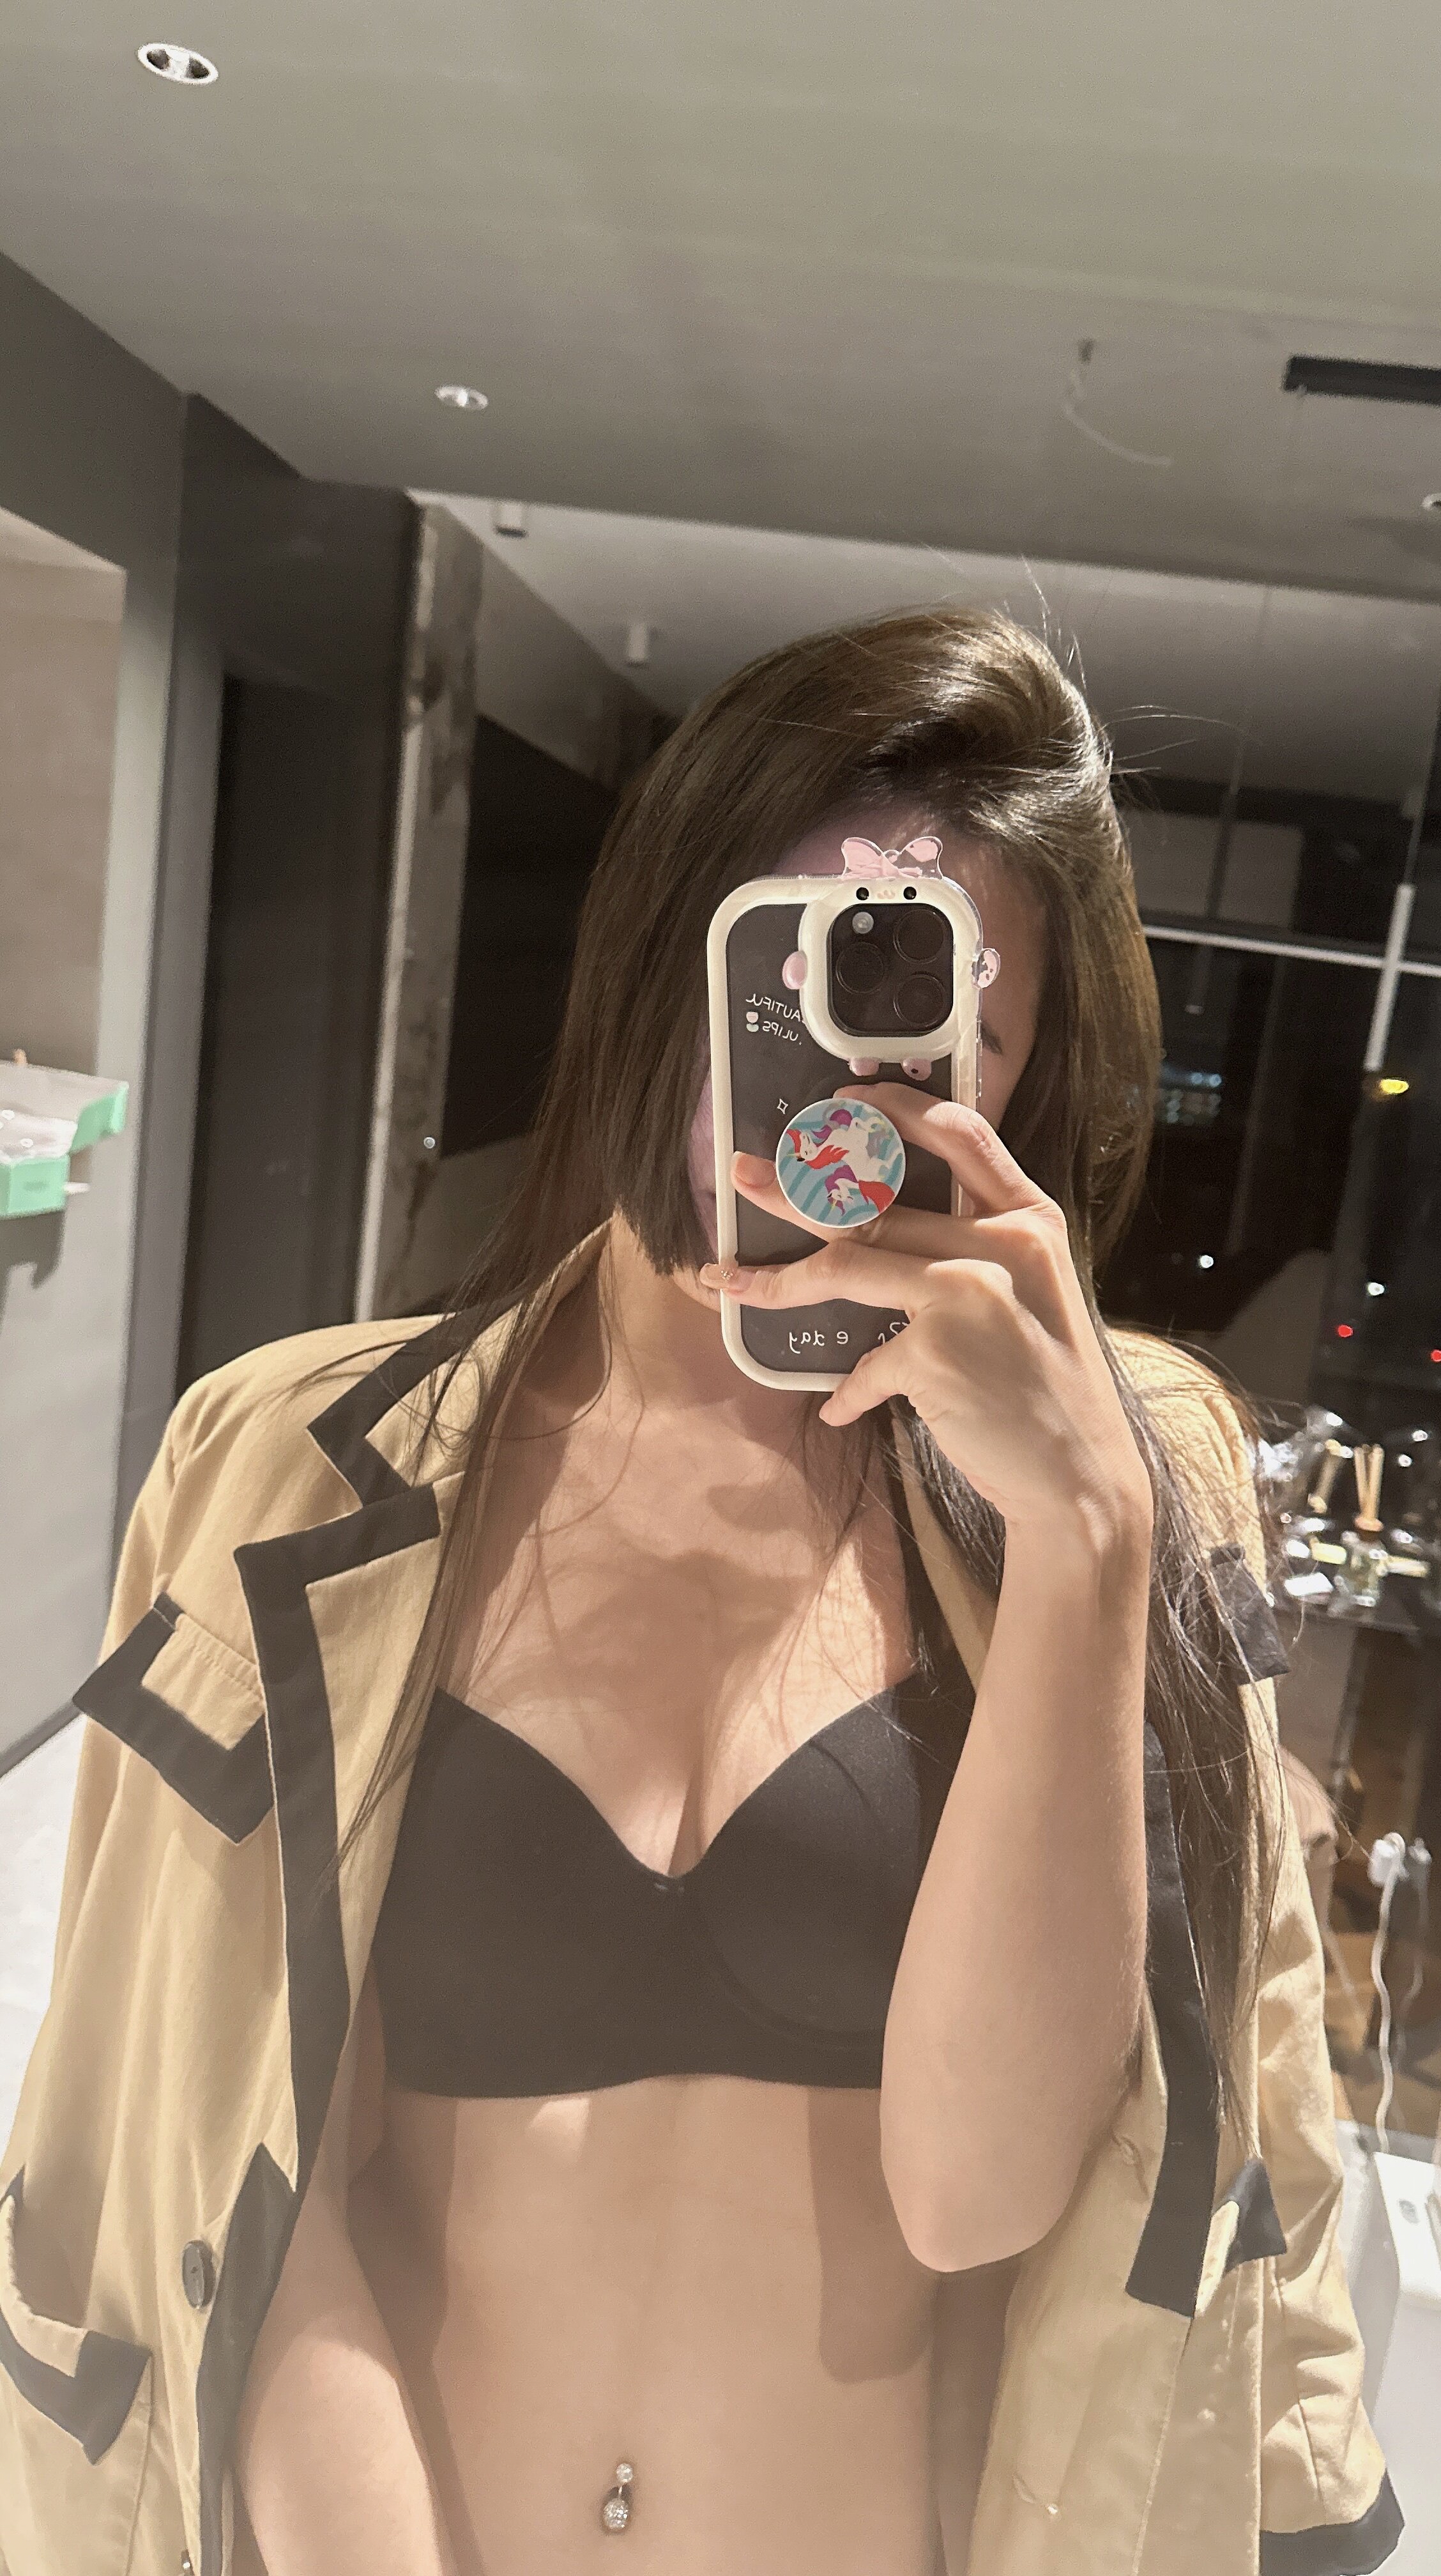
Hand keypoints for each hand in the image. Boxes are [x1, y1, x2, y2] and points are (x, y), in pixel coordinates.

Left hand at [701, 1086, 1151, 1551]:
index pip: (961, 1135)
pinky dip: (847, 1391)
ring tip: (729, 1278)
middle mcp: (1001, 1244)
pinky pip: (863, 1363)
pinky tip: (840, 1411)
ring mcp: (967, 1294)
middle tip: (742, 1174)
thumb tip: (886, 1226)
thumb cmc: (1050, 1389)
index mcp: (1030, 1220)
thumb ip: (979, 1248)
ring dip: (777, 1276)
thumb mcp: (1034, 1295)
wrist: (1082, 1477)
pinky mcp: (936, 1352)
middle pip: (877, 1199)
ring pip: (846, 1261)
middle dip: (796, 1185)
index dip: (897, 1108)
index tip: (843, 1098)